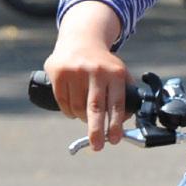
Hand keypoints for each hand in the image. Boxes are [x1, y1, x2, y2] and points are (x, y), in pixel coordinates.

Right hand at [44, 2, 130, 150]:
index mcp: (114, 73)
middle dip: (96, 131)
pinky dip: (69, 111)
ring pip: (77, 108)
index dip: (115, 124)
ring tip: (86, 116)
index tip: (114, 140)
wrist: (81, 39)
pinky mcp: (59, 72)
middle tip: (98, 146)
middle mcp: (95, 71)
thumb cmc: (103, 63)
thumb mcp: (119, 72)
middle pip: (95, 108)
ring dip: (82, 118)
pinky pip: (63, 102)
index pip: (117, 103)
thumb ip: (126, 93)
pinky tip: (73, 109)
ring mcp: (75, 71)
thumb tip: (126, 121)